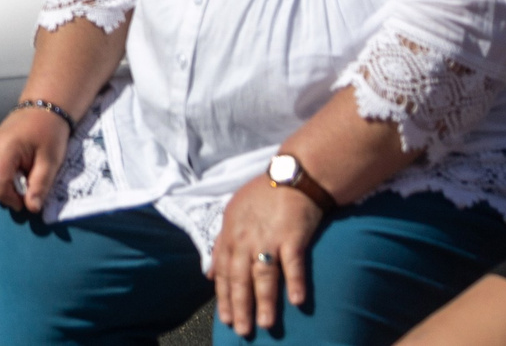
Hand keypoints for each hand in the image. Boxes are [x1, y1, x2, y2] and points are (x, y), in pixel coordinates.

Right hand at [0, 104, 69, 213]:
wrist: (42, 109)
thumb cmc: (49, 132)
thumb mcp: (51, 161)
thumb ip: (40, 185)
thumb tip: (32, 209)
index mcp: (4, 149)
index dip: (12, 199)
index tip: (29, 199)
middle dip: (7, 195)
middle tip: (27, 190)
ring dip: (2, 188)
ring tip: (22, 180)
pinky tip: (14, 174)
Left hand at [212, 171, 323, 338]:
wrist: (292, 175)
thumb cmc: (263, 196)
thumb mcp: (233, 215)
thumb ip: (221, 244)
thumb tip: (209, 274)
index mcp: (231, 234)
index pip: (223, 271)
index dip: (224, 297)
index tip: (225, 319)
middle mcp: (246, 238)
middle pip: (240, 278)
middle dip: (239, 306)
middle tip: (241, 330)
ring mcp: (269, 237)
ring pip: (264, 275)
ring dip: (264, 301)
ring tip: (265, 324)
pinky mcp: (292, 235)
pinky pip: (293, 263)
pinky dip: (295, 281)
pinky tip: (296, 300)